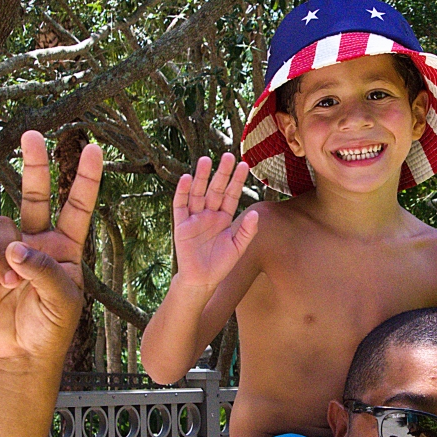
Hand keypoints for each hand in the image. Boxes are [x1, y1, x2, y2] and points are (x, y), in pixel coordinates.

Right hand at [0, 131, 100, 362]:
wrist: (23, 350)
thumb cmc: (53, 324)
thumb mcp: (63, 300)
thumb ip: (44, 271)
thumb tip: (16, 247)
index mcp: (67, 246)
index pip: (79, 206)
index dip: (86, 179)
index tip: (93, 149)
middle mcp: (38, 240)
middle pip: (35, 194)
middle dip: (35, 164)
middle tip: (32, 134)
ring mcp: (8, 249)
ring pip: (3, 225)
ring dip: (7, 250)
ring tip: (12, 282)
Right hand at [172, 153, 258, 288]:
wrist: (202, 280)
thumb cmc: (221, 264)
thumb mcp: (238, 247)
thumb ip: (247, 231)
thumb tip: (255, 214)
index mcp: (223, 217)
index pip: (231, 194)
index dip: (237, 180)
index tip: (244, 165)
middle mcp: (209, 214)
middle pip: (215, 189)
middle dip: (221, 173)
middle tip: (228, 156)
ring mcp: (195, 217)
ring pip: (198, 192)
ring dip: (201, 177)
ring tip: (206, 160)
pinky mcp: (181, 224)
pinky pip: (181, 205)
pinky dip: (183, 192)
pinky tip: (187, 178)